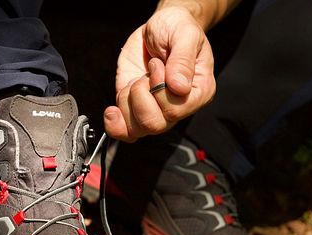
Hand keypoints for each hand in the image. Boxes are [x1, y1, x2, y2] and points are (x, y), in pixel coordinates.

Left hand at [104, 6, 215, 140]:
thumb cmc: (177, 28)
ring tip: (137, 80)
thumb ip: (182, 60)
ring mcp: (156, 110)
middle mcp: (178, 107)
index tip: (157, 65)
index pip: (175, 110)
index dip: (159, 90)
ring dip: (128, 101)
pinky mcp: (135, 109)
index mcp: (198, 93)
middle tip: (146, 73)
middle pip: (154, 124)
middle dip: (141, 95)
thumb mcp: (184, 34)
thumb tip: (179, 87)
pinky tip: (113, 109)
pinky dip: (115, 123)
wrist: (161, 26)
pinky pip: (124, 131)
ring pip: (137, 129)